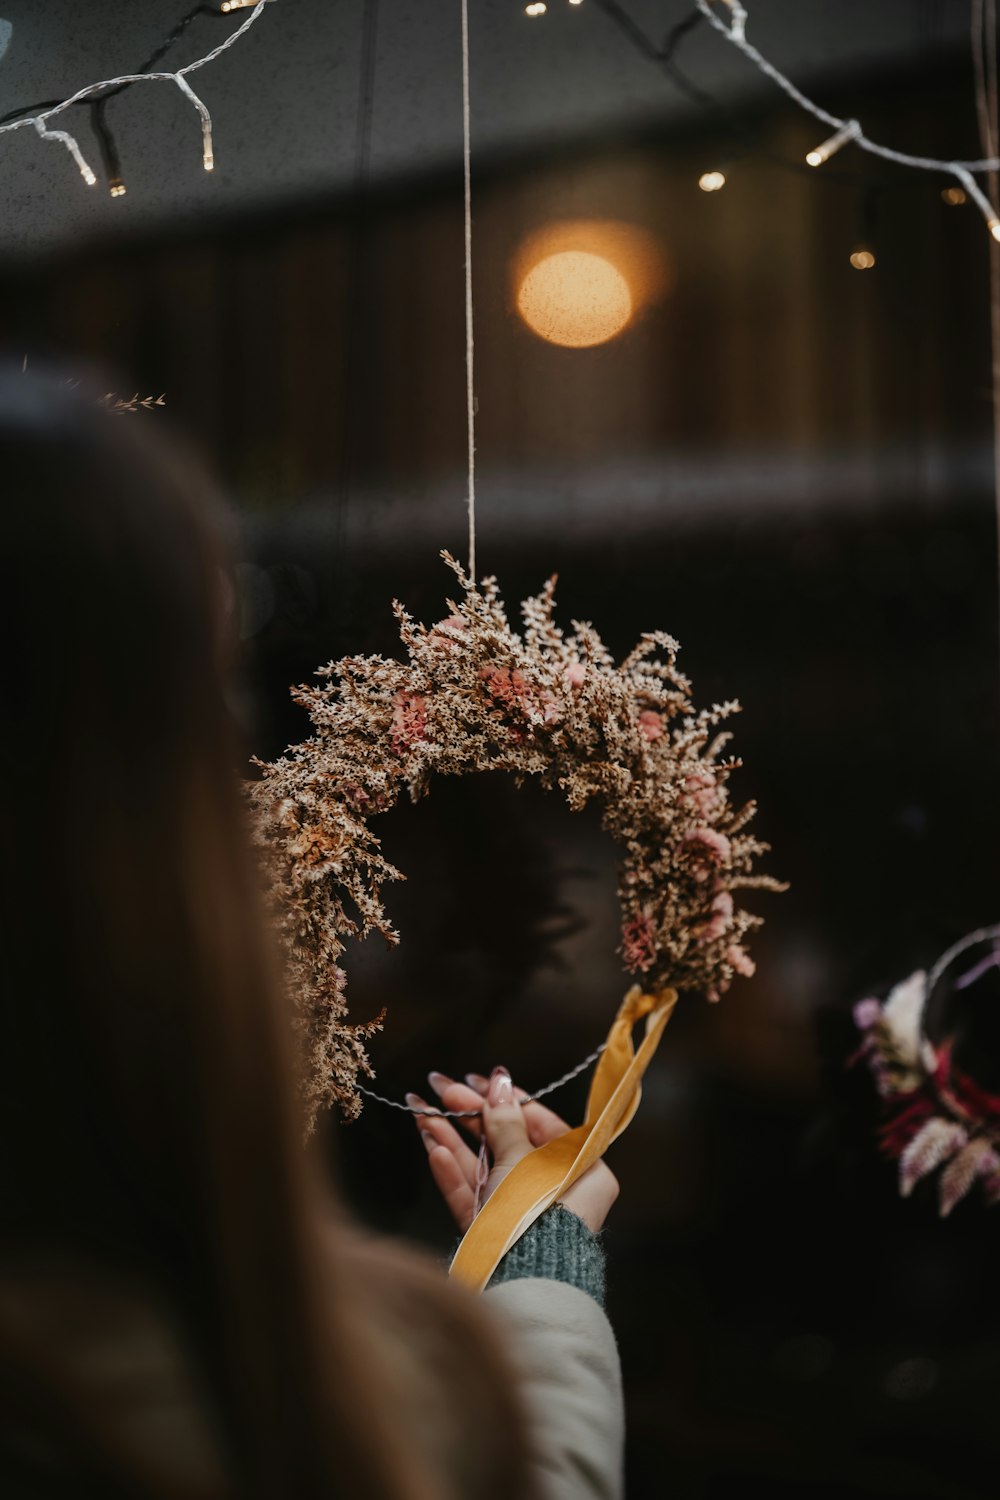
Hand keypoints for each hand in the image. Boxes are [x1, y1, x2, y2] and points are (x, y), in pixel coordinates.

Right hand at [407, 1067, 618, 1235]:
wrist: (521, 1280)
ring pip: (482, 1167)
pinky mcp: (493, 1235)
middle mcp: (553, 1190)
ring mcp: (520, 1213)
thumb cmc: (535, 1213)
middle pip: (505, 1142)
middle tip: (439, 1087)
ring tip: (421, 1111)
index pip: (540, 1123)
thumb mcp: (520, 1158)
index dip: (507, 1099)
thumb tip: (500, 1082)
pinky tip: (433, 1149)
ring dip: (451, 1138)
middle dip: (469, 1115)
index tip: (479, 1079)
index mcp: (580, 1169)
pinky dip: (452, 1173)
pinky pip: (473, 1196)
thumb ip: (505, 1121)